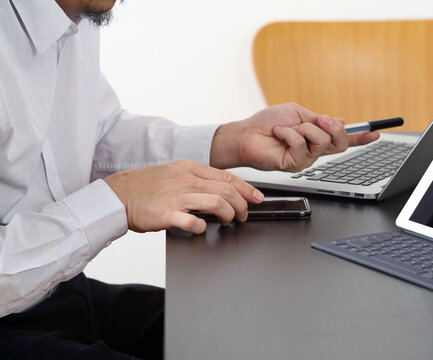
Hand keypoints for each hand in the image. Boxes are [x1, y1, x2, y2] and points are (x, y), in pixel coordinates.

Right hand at [104, 160, 263, 233]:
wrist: (117, 195)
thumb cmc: (145, 186)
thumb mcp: (173, 173)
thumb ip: (196, 179)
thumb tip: (220, 190)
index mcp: (188, 168)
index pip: (226, 177)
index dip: (246, 189)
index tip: (257, 198)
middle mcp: (185, 180)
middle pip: (226, 191)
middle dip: (242, 205)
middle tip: (244, 215)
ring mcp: (176, 196)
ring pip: (216, 203)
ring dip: (229, 214)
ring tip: (229, 221)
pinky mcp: (167, 214)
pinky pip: (193, 221)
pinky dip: (203, 227)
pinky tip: (202, 229)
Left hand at [210, 103, 379, 171]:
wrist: (247, 133)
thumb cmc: (268, 122)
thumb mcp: (296, 113)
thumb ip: (317, 119)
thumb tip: (341, 121)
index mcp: (317, 136)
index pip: (344, 140)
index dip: (361, 137)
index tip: (376, 133)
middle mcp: (314, 150)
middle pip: (340, 143)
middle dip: (334, 128)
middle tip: (322, 120)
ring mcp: (305, 159)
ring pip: (320, 142)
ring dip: (303, 128)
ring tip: (287, 128)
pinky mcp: (294, 165)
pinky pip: (301, 145)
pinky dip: (289, 134)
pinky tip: (279, 134)